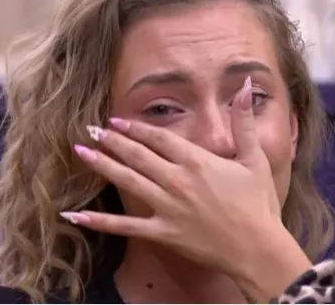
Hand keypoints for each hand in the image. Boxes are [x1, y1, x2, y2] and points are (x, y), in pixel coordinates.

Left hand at [61, 78, 311, 298]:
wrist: (258, 248)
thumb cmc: (257, 202)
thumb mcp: (255, 157)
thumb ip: (244, 121)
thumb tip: (245, 86)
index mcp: (197, 161)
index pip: (159, 138)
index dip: (136, 127)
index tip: (116, 119)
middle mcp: (177, 180)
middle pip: (138, 155)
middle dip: (112, 141)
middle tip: (90, 130)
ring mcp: (168, 207)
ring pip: (129, 182)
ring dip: (103, 166)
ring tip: (81, 153)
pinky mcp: (164, 233)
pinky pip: (127, 227)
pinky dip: (100, 221)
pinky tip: (76, 215)